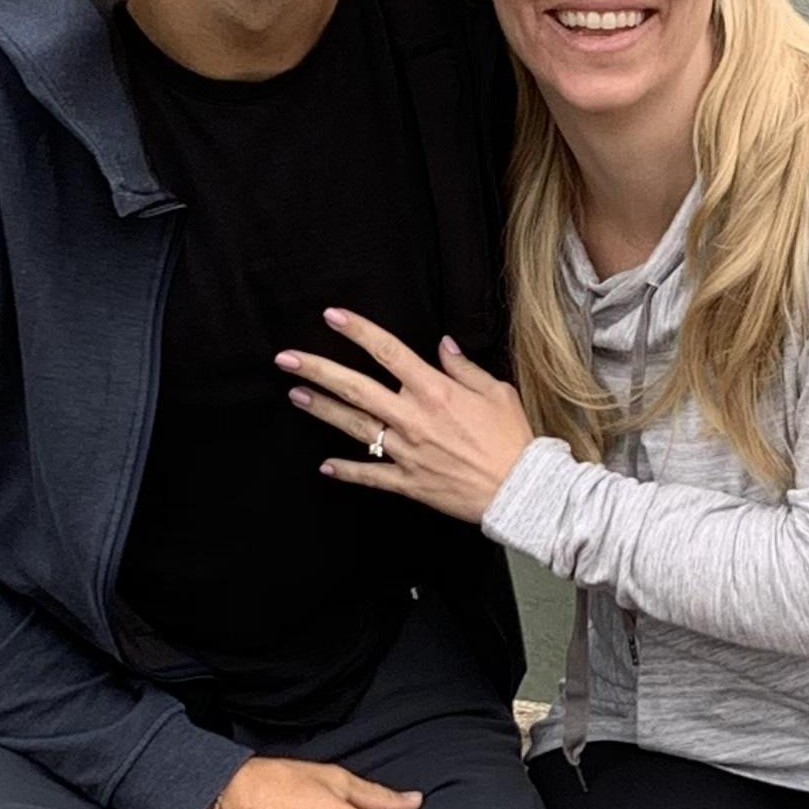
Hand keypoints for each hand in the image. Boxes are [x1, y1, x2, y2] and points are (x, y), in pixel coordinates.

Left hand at [277, 310, 540, 524]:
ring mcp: (407, 451)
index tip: (333, 317)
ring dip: (322, 409)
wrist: (521, 491)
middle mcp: (414, 418)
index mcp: (435, 391)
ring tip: (296, 395)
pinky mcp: (408, 481)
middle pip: (355, 388)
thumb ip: (464, 368)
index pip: (388, 352)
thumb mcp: (496, 392)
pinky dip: (347, 470)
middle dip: (318, 370)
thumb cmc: (513, 440)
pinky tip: (325, 465)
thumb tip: (443, 346)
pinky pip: (370, 475)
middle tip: (287, 359)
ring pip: (354, 426)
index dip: (358, 331)